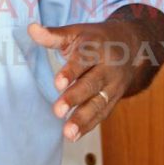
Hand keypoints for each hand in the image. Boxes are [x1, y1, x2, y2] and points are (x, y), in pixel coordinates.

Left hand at [27, 19, 141, 141]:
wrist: (131, 45)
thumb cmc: (95, 40)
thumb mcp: (76, 32)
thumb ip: (54, 35)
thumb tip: (32, 29)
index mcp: (96, 49)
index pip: (83, 61)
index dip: (71, 72)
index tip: (58, 83)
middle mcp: (107, 68)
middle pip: (92, 84)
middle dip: (75, 98)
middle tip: (58, 111)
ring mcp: (113, 86)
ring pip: (99, 103)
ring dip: (83, 119)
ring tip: (68, 133)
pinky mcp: (114, 99)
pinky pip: (102, 114)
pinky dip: (89, 126)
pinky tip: (74, 136)